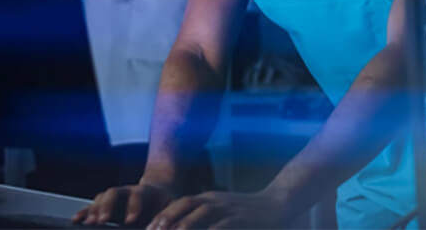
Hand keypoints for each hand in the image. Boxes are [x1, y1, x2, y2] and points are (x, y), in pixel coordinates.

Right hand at [71, 184, 175, 226]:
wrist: (160, 194)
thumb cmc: (167, 205)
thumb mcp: (172, 209)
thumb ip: (168, 218)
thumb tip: (167, 227)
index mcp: (146, 192)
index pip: (138, 195)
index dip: (134, 206)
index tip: (131, 220)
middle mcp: (127, 192)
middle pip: (114, 193)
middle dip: (107, 206)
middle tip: (102, 221)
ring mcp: (116, 198)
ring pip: (101, 198)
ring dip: (93, 210)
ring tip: (88, 223)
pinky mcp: (106, 206)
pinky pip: (92, 207)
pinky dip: (84, 213)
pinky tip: (76, 221)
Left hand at [146, 190, 288, 229]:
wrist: (276, 204)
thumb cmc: (245, 211)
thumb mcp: (222, 209)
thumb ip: (203, 216)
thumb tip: (181, 226)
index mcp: (208, 198)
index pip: (180, 203)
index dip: (163, 215)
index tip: (148, 228)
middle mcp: (215, 200)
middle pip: (186, 206)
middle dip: (167, 219)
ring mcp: (228, 208)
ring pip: (202, 214)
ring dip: (184, 225)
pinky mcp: (242, 219)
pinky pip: (223, 225)